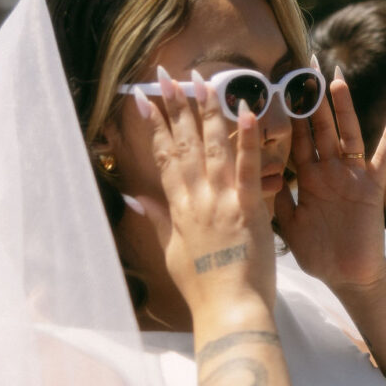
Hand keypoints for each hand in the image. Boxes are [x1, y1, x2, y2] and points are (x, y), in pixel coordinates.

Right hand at [126, 67, 275, 312]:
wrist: (229, 311)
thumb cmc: (204, 288)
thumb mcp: (174, 253)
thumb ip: (159, 221)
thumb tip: (136, 200)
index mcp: (179, 209)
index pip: (164, 158)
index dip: (154, 126)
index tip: (144, 99)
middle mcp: (197, 199)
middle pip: (183, 144)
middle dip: (175, 106)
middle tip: (169, 75)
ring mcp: (222, 202)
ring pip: (212, 148)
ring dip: (206, 111)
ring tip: (202, 80)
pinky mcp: (249, 209)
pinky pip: (248, 168)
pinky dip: (246, 139)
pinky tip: (245, 110)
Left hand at [275, 67, 385, 292]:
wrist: (348, 277)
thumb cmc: (319, 254)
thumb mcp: (288, 224)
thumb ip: (276, 196)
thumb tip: (256, 170)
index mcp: (307, 177)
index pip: (294, 138)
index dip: (285, 114)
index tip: (273, 86)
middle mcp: (329, 170)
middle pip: (318, 127)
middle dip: (311, 98)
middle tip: (303, 64)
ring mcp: (352, 175)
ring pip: (346, 133)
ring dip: (344, 106)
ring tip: (337, 77)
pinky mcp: (372, 186)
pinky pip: (383, 155)